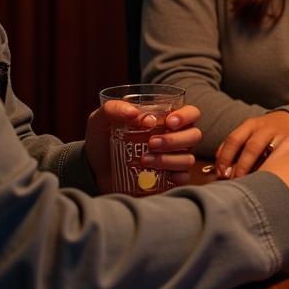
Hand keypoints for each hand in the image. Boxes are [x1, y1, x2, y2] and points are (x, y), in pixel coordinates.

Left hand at [87, 100, 202, 193]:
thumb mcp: (101, 119)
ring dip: (168, 159)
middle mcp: (176, 138)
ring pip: (188, 158)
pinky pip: (184, 178)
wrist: (94, 170)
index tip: (169, 122)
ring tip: (144, 160)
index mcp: (167, 119)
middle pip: (194, 135)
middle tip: (151, 143)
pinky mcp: (169, 179)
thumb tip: (136, 113)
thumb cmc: (103, 140)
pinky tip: (160, 176)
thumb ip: (114, 109)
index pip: (191, 113)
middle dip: (174, 140)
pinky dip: (175, 177)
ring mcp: (174, 159)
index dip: (186, 116)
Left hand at [216, 111, 288, 178]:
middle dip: (241, 166)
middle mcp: (264, 129)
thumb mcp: (248, 132)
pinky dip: (272, 170)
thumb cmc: (263, 132)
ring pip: (268, 154)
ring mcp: (279, 137)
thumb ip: (235, 147)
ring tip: (250, 183)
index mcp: (250, 125)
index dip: (225, 157)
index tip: (220, 172)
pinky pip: (280, 159)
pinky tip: (266, 179)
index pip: (233, 140)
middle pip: (251, 147)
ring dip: (257, 170)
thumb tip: (219, 168)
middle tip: (234, 181)